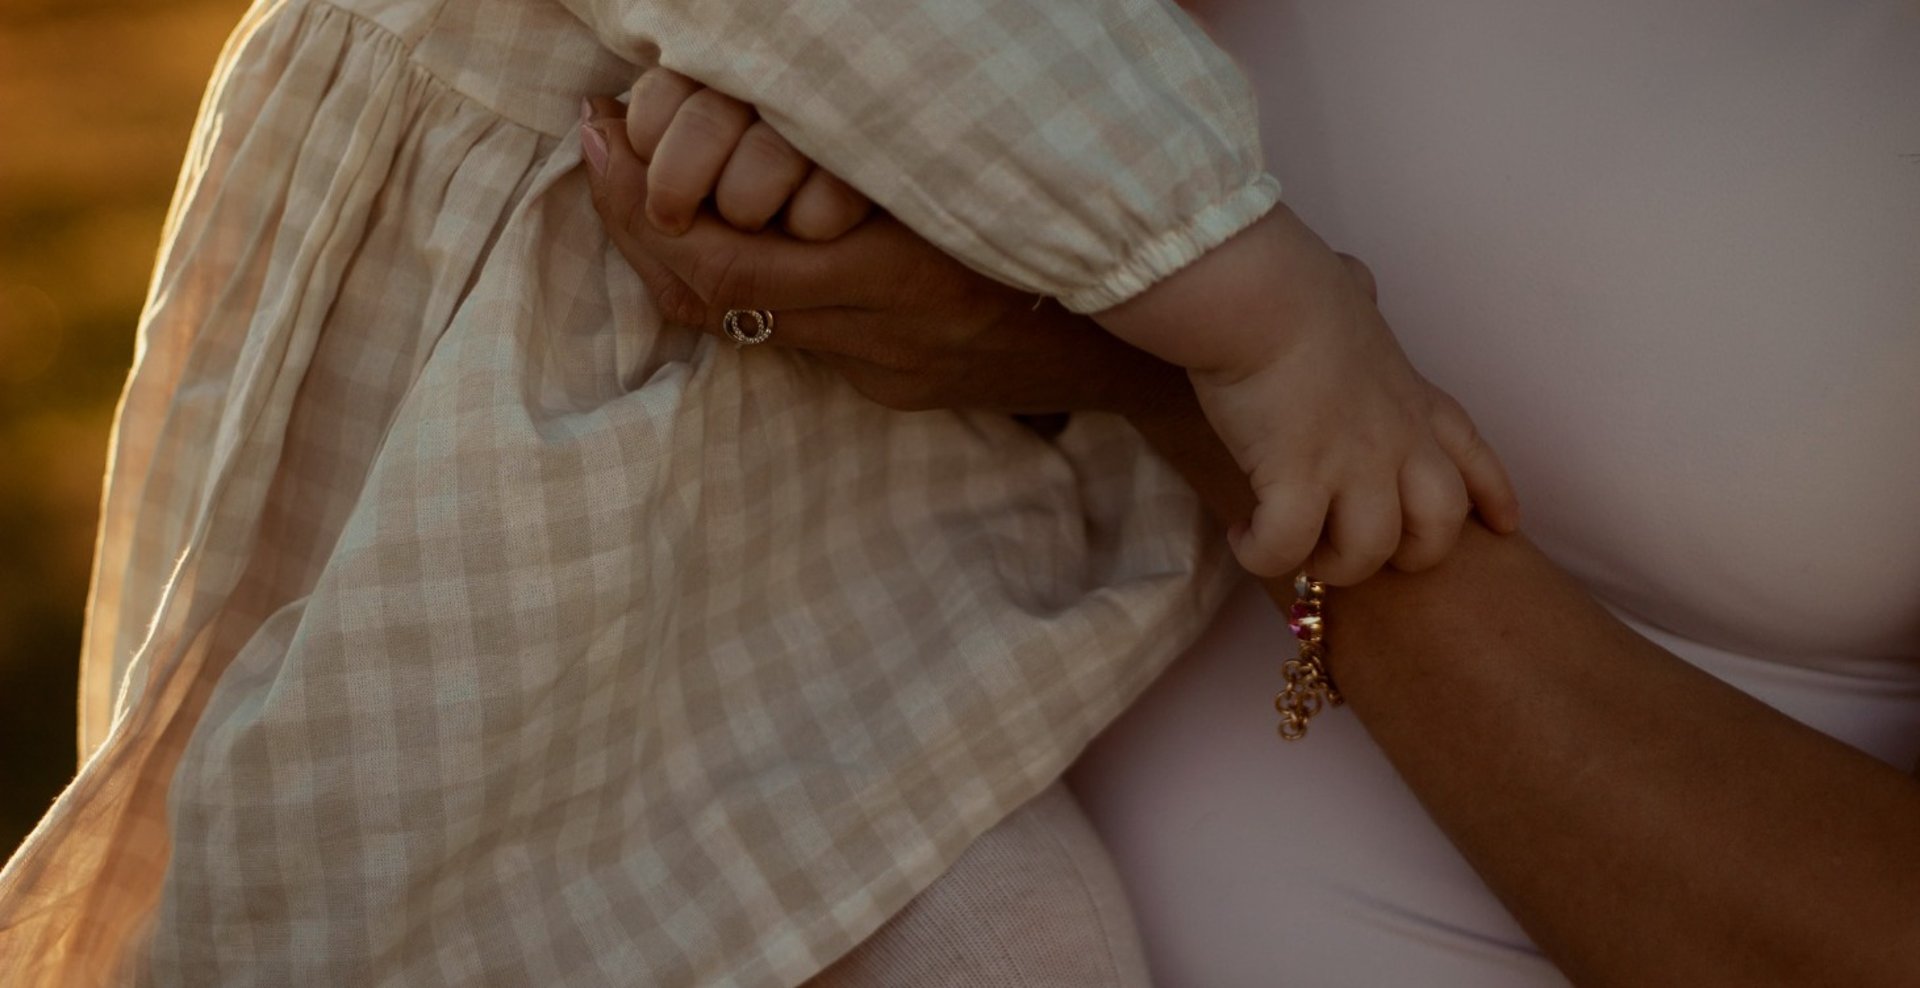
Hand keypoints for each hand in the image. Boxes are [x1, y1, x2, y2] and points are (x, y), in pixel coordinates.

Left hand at [581, 97, 1180, 415]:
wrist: (1140, 350)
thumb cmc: (1067, 235)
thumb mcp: (980, 176)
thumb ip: (887, 143)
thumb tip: (817, 71)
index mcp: (901, 276)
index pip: (728, 257)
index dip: (648, 198)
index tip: (605, 124)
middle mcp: (878, 335)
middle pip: (709, 294)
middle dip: (634, 223)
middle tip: (595, 147)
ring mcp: (881, 368)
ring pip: (735, 323)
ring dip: (672, 254)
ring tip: (631, 183)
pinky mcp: (890, 386)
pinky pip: (784, 336)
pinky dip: (732, 284)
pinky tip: (710, 232)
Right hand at [1094, 207, 1521, 582]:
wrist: (1260, 297)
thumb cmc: (1295, 285)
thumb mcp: (1350, 288)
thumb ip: (1361, 298)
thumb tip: (1357, 287)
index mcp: (1412, 399)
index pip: (1473, 455)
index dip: (1493, 496)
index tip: (1506, 526)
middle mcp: (1396, 442)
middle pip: (1439, 529)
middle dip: (1406, 553)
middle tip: (1355, 547)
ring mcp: (1352, 466)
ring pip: (1368, 553)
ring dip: (1330, 562)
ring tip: (1291, 547)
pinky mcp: (1296, 481)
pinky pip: (1289, 548)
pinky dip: (1263, 554)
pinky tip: (1241, 534)